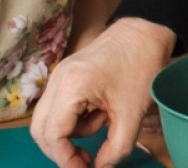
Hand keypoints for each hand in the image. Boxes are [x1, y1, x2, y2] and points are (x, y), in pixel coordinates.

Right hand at [31, 18, 173, 167]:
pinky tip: (101, 110)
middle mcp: (57, 80)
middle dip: (61, 150)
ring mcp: (58, 76)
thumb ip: (116, 148)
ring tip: (106, 119)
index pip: (53, 135)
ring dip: (73, 132)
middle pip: (41, 130)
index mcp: (72, 86)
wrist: (146, 31)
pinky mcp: (65, 76)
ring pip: (50, 120)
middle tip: (85, 161)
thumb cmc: (142, 65)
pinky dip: (75, 118)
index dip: (65, 159)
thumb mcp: (133, 113)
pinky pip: (60, 107)